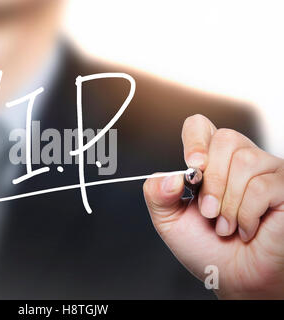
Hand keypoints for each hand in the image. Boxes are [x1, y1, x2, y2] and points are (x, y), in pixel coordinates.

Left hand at [143, 114, 283, 298]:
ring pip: (244, 161)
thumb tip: (169, 176)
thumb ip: (157, 194)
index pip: (201, 126)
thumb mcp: (169, 220)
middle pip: (225, 139)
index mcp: (209, 163)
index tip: (192, 166)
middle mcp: (239, 161)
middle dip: (211, 182)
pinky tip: (245, 229)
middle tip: (208, 212)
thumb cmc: (206, 248)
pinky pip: (262, 186)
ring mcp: (265, 172)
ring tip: (225, 224)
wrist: (233, 278)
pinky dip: (246, 215)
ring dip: (228, 203)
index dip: (195, 139)